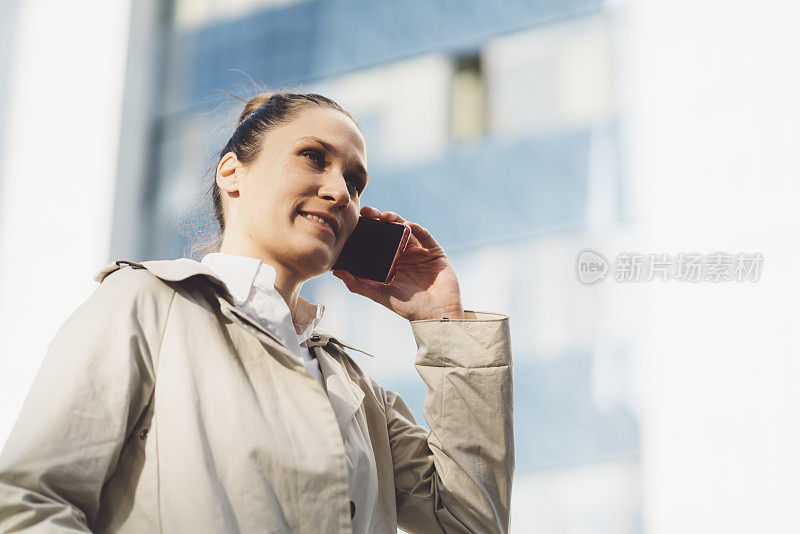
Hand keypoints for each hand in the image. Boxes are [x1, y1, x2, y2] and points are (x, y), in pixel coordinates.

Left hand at [332, 206, 464, 320]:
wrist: (436, 315)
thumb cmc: (408, 308)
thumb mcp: (379, 294)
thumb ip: (357, 284)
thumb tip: (336, 272)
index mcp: (391, 263)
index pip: (377, 241)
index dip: (368, 230)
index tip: (357, 220)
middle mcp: (404, 255)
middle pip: (391, 231)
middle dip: (379, 219)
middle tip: (368, 212)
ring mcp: (420, 252)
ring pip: (406, 229)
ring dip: (396, 220)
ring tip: (385, 216)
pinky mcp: (434, 252)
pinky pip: (425, 236)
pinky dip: (417, 228)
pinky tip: (408, 225)